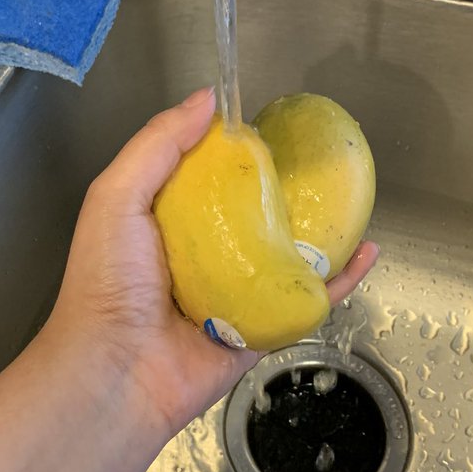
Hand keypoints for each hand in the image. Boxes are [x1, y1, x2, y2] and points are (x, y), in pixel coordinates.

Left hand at [38, 87, 379, 440]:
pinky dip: (340, 279)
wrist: (116, 371)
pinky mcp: (261, 329)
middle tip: (316, 162)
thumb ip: (157, 144)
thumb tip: (206, 100)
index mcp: (165, 222)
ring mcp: (234, 293)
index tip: (265, 126)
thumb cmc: (107, 283)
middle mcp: (202, 255)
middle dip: (283, 189)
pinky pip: (306, 301)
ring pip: (286, 256)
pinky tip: (365, 253)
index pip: (206, 176)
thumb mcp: (118, 196)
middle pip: (252, 214)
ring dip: (319, 231)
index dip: (233, 150)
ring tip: (349, 200)